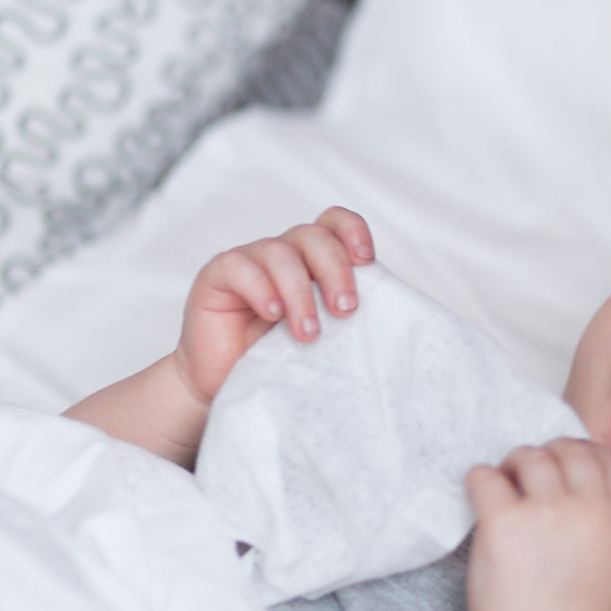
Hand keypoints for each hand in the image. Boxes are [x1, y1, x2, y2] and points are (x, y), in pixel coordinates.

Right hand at [171, 206, 374, 404]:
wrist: (229, 386)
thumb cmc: (283, 362)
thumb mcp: (326, 336)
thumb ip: (347, 314)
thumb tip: (393, 312)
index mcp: (312, 261)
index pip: (335, 224)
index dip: (353, 231)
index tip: (368, 261)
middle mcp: (283, 254)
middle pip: (313, 236)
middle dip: (335, 270)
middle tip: (345, 310)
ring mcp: (249, 262)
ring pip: (279, 252)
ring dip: (300, 292)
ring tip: (308, 332)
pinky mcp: (217, 276)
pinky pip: (239, 266)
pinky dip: (261, 288)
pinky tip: (272, 314)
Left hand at [465, 439, 610, 610]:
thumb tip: (595, 484)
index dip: (592, 455)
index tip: (571, 465)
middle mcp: (590, 511)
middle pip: (573, 451)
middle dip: (550, 453)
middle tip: (530, 471)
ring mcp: (547, 514)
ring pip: (531, 457)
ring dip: (515, 462)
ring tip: (505, 481)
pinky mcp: (504, 523)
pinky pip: (486, 477)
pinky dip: (480, 478)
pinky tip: (481, 493)